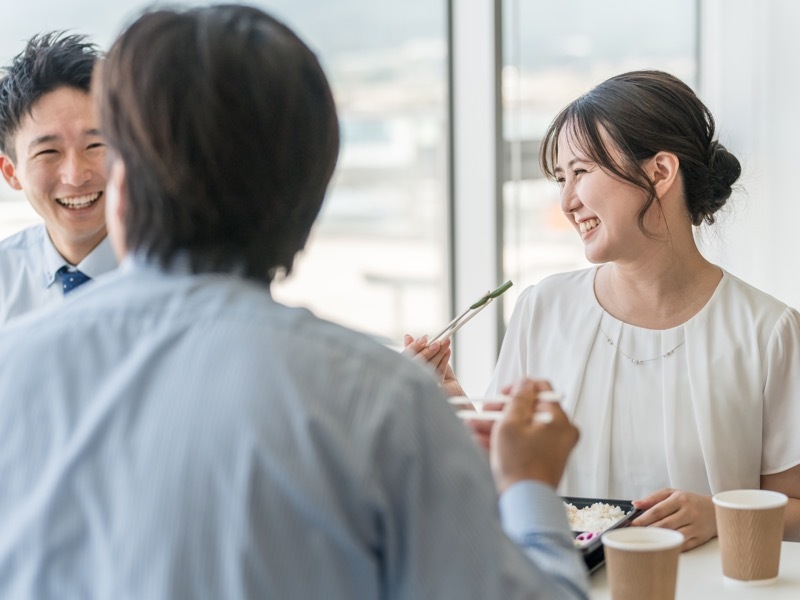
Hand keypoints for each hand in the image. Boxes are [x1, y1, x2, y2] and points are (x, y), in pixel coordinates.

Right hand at [402, 334, 464, 396]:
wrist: (452, 394)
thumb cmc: (438, 376)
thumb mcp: (426, 359)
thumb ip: (416, 349)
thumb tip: (407, 337)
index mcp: (405, 371)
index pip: (406, 357)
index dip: (414, 347)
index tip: (423, 339)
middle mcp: (411, 380)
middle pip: (417, 363)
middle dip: (428, 350)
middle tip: (437, 341)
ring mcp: (422, 387)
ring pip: (429, 366)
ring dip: (439, 353)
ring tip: (446, 343)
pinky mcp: (434, 391)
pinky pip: (439, 373)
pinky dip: (444, 360)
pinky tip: (447, 352)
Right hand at [490, 378, 578, 492]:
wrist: (524, 502)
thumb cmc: (520, 466)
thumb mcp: (511, 424)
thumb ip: (518, 399)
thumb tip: (525, 383)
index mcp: (558, 419)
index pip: (542, 388)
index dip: (518, 387)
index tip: (502, 393)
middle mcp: (562, 432)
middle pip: (529, 409)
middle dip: (502, 411)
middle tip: (484, 412)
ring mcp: (555, 447)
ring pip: (524, 427)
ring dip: (499, 426)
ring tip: (475, 428)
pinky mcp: (546, 460)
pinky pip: (525, 443)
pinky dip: (506, 441)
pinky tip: (484, 442)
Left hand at [632, 488, 716, 550]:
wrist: (715, 510)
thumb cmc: (690, 501)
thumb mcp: (672, 494)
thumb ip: (653, 498)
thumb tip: (636, 504)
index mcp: (680, 499)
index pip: (658, 510)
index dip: (643, 518)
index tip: (632, 524)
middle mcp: (689, 512)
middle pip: (664, 524)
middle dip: (648, 530)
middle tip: (636, 533)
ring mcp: (696, 527)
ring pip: (673, 535)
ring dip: (659, 538)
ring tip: (647, 539)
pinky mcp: (700, 538)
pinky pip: (683, 545)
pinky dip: (671, 546)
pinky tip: (661, 546)